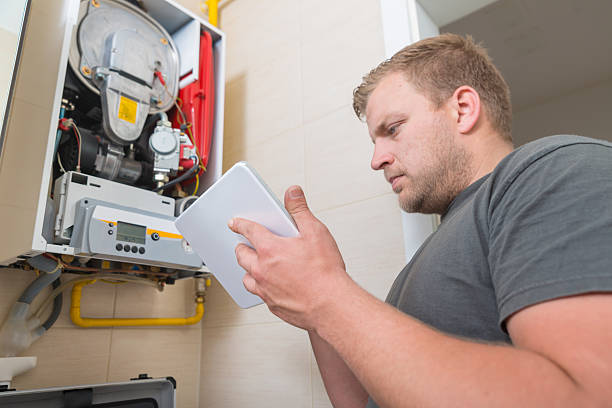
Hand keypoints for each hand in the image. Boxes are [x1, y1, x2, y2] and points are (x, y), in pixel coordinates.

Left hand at [228, 185, 350, 330]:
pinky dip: (260, 287)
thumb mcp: (315, 232)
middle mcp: (262, 269)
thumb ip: (300, 210)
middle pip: (241, 255)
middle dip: (241, 247)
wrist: (331, 305)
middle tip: (245, 244)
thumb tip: (293, 193)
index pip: (249, 230)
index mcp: (270, 249)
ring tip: (256, 265)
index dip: (240, 224)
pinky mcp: (272, 304)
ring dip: (249, 269)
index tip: (235, 222)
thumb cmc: (325, 273)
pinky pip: (258, 293)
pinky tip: (270, 285)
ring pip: (246, 277)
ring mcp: (265, 289)